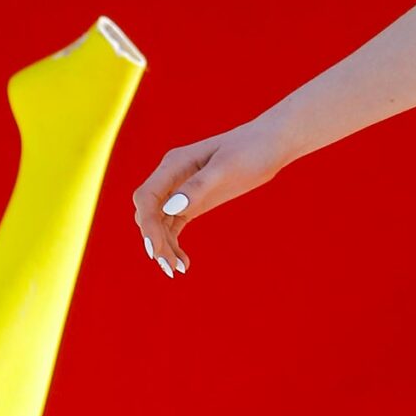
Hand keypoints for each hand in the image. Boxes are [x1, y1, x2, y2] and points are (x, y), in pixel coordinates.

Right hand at [131, 117, 291, 277]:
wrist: (269, 144)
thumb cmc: (250, 150)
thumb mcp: (226, 169)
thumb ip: (198, 187)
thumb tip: (172, 208)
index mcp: (173, 164)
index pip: (147, 198)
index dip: (147, 226)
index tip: (155, 252)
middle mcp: (171, 177)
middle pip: (148, 213)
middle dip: (154, 240)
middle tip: (170, 268)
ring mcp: (180, 189)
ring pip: (159, 222)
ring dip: (163, 246)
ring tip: (176, 271)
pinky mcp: (192, 201)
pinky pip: (173, 225)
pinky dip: (174, 243)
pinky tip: (184, 262)